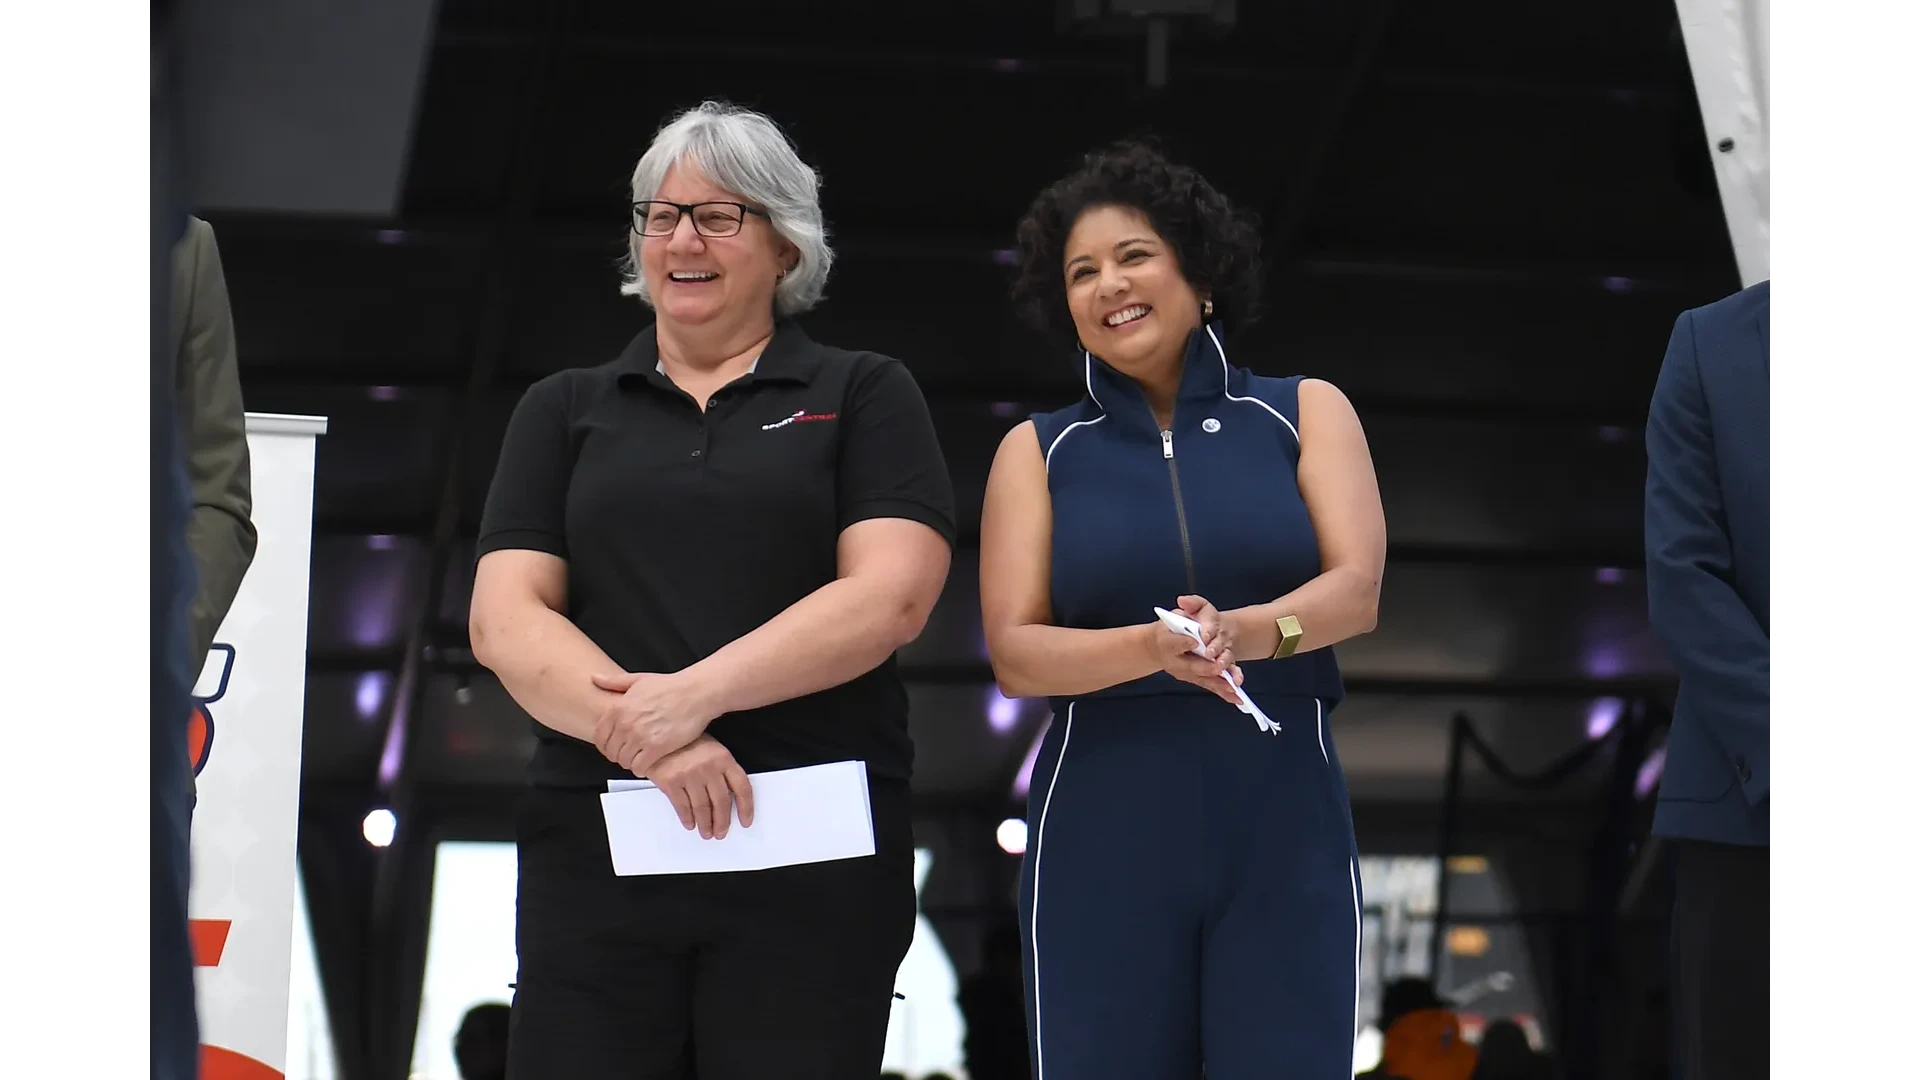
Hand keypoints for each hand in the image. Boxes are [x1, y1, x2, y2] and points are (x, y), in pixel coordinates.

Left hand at [591, 670, 721, 777]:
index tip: (613, 747)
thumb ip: (614, 681)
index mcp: (618, 708)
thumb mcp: (639, 680)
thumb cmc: (670, 686)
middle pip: (611, 751)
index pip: (599, 736)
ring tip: (639, 758)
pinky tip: (648, 762)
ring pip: (624, 761)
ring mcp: (640, 737)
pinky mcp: (656, 748)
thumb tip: (595, 678)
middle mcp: (625, 724)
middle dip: (618, 755)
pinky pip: (639, 767)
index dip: (605, 745)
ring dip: (630, 762)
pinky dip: (641, 769)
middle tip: (628, 754)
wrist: (695, 693)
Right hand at [646, 734, 754, 838]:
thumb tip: (731, 797)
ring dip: (705, 824)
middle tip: (721, 832)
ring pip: (702, 808)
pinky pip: (682, 806)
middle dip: (723, 822)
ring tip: (706, 833)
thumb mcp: (711, 748)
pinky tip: (690, 823)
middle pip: (722, 802)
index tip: (746, 820)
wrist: (657, 735)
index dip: (746, 808)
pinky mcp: (671, 782)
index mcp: (723, 758)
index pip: (742, 787)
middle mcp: (708, 767)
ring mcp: (689, 775)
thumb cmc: (685, 741)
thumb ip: (722, 769)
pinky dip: (687, 818)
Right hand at [1145, 594, 1242, 704]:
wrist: (1155, 647)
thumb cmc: (1168, 628)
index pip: (1174, 642)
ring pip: (1203, 679)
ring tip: (1234, 689)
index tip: (1195, 641)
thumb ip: (1185, 610)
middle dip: (1207, 667)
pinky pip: (1209, 686)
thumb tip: (1186, 609)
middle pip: (1192, 666)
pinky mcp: (1194, 678)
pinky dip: (1223, 693)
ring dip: (1219, 685)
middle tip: (1220, 667)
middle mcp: (1174, 662)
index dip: (1185, 642)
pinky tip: (1236, 698)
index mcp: (1166, 642)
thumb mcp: (1175, 614)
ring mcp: (1184, 673)